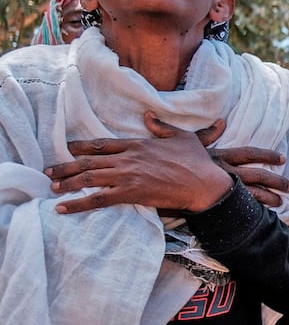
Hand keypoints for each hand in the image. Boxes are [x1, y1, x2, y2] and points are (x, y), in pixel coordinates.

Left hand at [47, 111, 232, 213]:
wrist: (205, 183)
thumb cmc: (197, 161)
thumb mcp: (182, 137)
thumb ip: (161, 127)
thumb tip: (148, 116)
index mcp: (137, 144)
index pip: (102, 144)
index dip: (81, 146)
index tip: (67, 148)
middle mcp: (127, 159)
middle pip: (88, 161)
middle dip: (66, 166)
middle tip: (49, 170)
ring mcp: (127, 176)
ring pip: (88, 178)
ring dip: (67, 182)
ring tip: (52, 186)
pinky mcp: (130, 193)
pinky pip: (97, 199)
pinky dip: (77, 204)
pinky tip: (62, 208)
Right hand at [150, 116, 288, 207]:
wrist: (147, 173)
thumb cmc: (164, 157)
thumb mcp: (184, 141)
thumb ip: (203, 134)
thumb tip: (220, 121)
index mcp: (218, 155)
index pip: (248, 153)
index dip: (266, 155)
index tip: (283, 157)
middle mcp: (221, 171)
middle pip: (255, 175)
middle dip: (275, 180)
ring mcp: (216, 187)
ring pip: (248, 194)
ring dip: (266, 198)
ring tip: (282, 203)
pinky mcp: (209, 202)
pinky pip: (233, 208)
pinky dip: (247, 212)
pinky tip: (260, 218)